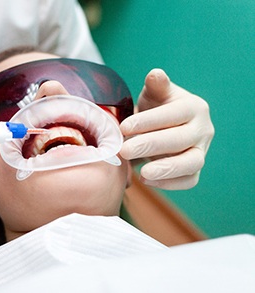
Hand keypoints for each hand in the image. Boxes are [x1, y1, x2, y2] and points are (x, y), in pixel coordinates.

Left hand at [119, 69, 213, 189]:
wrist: (163, 126)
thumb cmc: (157, 107)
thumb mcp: (155, 93)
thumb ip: (156, 85)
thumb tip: (155, 74)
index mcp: (194, 107)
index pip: (174, 114)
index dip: (149, 121)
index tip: (124, 128)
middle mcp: (203, 129)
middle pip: (181, 140)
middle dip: (151, 146)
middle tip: (124, 150)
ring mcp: (202, 151)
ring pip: (192, 163)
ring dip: (167, 169)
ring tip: (142, 173)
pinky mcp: (195, 169)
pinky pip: (189, 180)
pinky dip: (170, 184)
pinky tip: (146, 180)